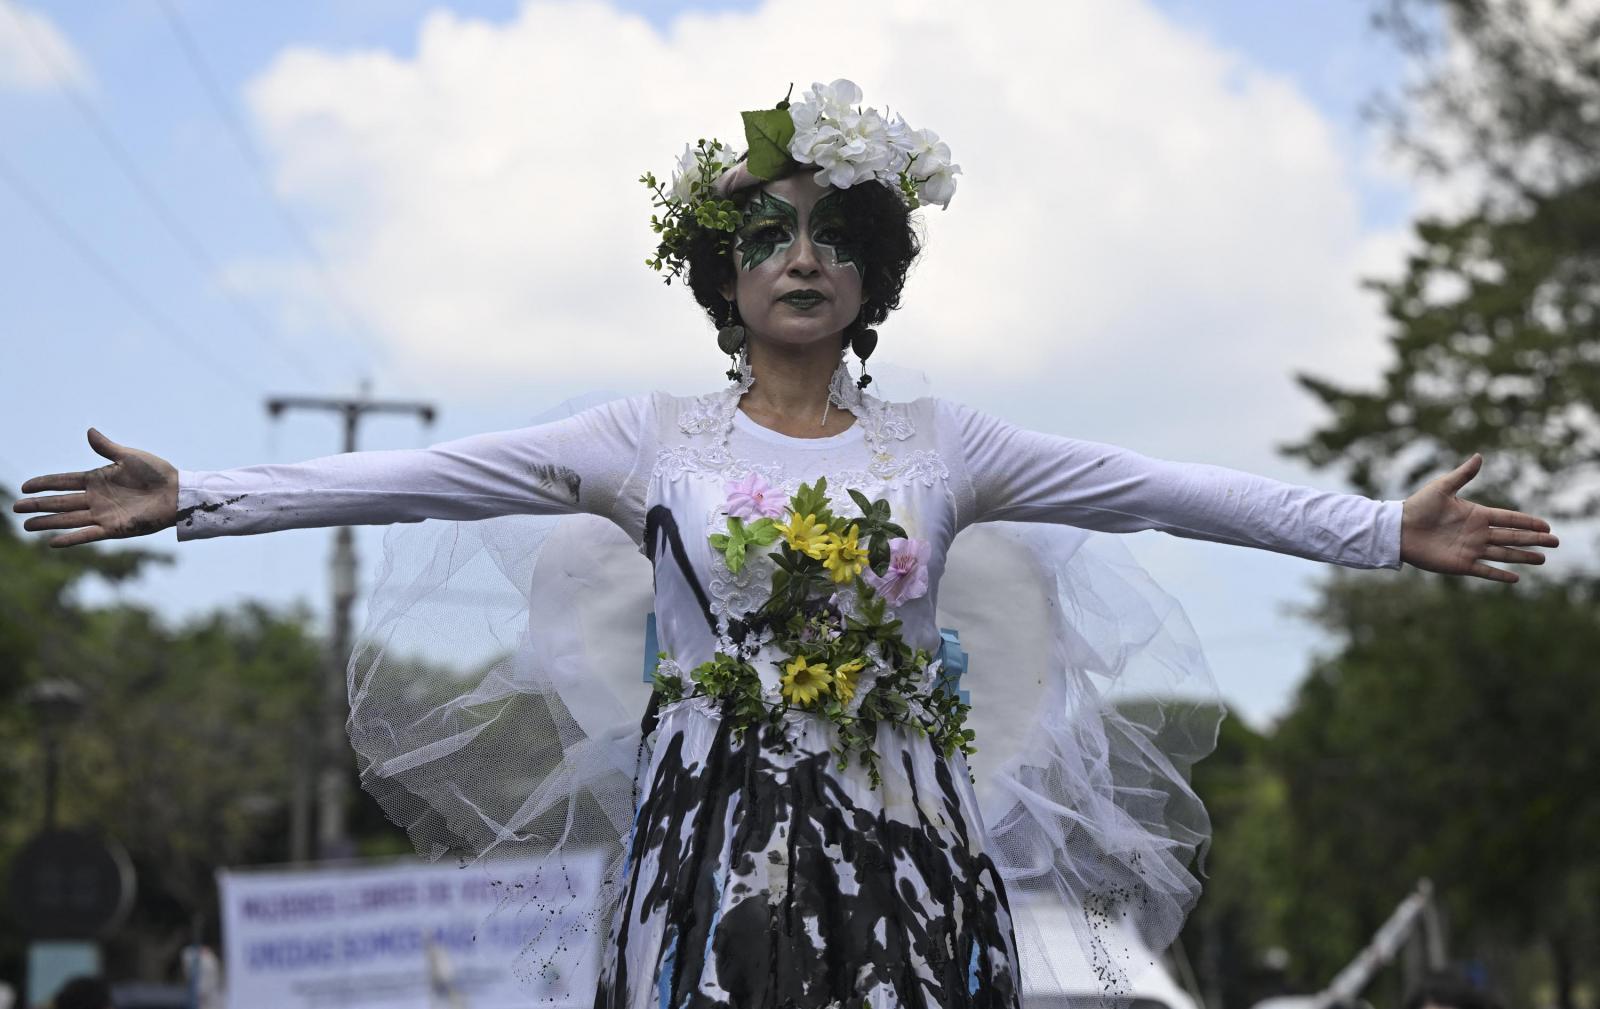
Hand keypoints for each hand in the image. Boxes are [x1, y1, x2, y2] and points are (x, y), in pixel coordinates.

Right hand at [11, 428, 178, 546]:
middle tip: (16, 507)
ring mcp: (103, 514)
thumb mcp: (129, 456)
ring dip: (48, 522)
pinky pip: (88, 534)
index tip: (25, 487)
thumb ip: (106, 448)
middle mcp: (96, 498)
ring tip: (26, 525)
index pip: (63, 481)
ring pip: (68, 519)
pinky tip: (53, 541)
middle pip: (60, 502)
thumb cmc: (156, 472)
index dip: (44, 484)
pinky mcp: (114, 528)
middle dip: (38, 505)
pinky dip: (71, 538)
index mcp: (97, 479)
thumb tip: (89, 431)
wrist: (177, 492)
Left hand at [1400, 454, 1556, 582]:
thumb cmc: (1418, 506)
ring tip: (1543, 559)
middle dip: (1534, 540)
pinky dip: (1500, 574)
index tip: (1547, 525)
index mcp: (1476, 514)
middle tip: (1556, 542)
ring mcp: (1470, 549)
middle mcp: (1477, 533)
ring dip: (1523, 557)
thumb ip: (1463, 475)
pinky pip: (1485, 571)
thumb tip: (1479, 456)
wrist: (1398, 529)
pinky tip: (1516, 578)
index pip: (1509, 519)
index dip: (1528, 522)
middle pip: (1512, 537)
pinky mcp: (1460, 564)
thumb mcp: (1442, 487)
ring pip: (1504, 554)